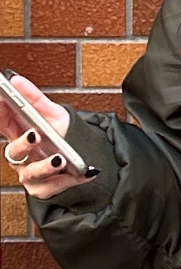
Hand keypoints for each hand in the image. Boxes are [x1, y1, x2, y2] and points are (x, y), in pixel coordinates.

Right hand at [1, 73, 95, 198]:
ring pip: (32, 173)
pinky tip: (82, 173)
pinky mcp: (44, 189)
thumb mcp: (52, 114)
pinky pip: (54, 187)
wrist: (83, 160)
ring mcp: (31, 174)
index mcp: (18, 134)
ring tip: (60, 159)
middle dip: (23, 144)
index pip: (2, 123)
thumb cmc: (62, 136)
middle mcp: (21, 156)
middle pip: (14, 151)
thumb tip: (16, 80)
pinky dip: (69, 179)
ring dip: (46, 166)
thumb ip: (35, 98)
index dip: (0, 114)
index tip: (2, 102)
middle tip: (35, 134)